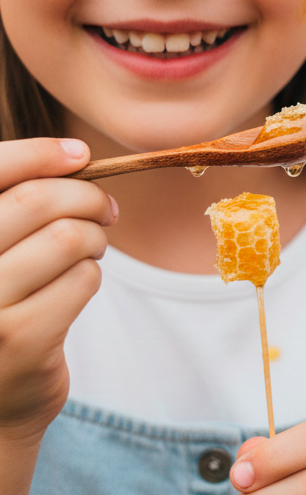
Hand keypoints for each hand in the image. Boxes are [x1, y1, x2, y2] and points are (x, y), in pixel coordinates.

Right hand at [0, 137, 115, 439]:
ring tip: (92, 248)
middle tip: (104, 209)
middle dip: (84, 196)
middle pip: (35, 200)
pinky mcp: (19, 340)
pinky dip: (92, 274)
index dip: (38, 153)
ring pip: (66, 237)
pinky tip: (78, 285)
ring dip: (94, 236)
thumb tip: (72, 157)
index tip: (79, 154)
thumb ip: (12, 210)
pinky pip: (82, 279)